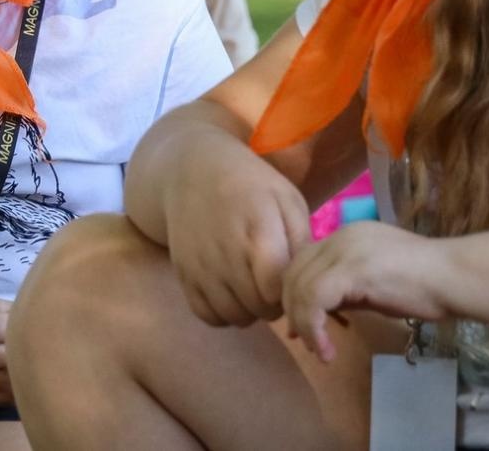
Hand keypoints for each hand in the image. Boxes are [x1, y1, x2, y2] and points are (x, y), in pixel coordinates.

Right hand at [163, 140, 311, 327]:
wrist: (194, 171)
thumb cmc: (251, 185)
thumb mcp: (287, 200)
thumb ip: (301, 241)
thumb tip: (305, 281)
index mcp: (259, 233)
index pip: (278, 291)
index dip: (290, 290)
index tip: (291, 277)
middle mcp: (226, 255)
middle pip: (259, 308)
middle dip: (274, 302)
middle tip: (275, 282)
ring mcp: (201, 268)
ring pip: (235, 318)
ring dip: (250, 309)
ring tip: (255, 286)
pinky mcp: (184, 276)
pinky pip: (208, 316)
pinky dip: (224, 313)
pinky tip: (233, 291)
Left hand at [281, 221, 451, 363]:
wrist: (453, 278)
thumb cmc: (425, 284)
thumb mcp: (375, 283)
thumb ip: (345, 290)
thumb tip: (317, 314)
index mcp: (347, 236)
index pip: (303, 261)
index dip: (295, 295)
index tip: (301, 328)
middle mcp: (341, 236)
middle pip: (294, 272)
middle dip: (293, 310)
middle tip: (305, 342)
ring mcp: (345, 250)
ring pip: (300, 288)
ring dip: (304, 326)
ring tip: (320, 352)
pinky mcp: (352, 268)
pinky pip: (315, 300)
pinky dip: (314, 329)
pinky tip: (327, 351)